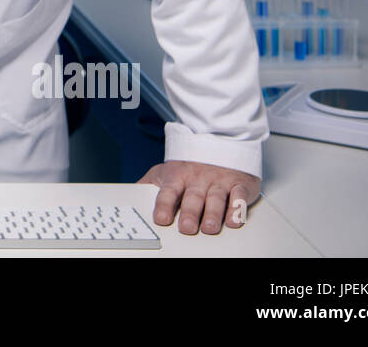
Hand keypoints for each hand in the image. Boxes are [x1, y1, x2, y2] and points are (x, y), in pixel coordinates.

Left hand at [137, 160, 260, 234]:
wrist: (219, 140)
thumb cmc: (189, 163)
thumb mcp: (165, 170)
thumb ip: (148, 184)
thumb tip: (129, 195)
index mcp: (178, 176)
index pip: (169, 191)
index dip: (164, 205)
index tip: (161, 219)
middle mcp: (198, 179)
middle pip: (193, 197)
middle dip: (189, 213)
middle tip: (187, 228)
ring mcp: (219, 181)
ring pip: (216, 198)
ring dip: (213, 214)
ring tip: (209, 228)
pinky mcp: (239, 184)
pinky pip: (239, 196)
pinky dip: (237, 208)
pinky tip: (233, 220)